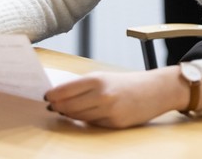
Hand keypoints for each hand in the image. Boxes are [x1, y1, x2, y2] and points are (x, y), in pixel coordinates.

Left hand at [45, 66, 188, 128]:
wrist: (156, 90)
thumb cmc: (128, 82)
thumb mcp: (105, 77)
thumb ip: (85, 86)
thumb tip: (60, 96)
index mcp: (98, 80)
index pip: (65, 90)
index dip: (52, 95)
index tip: (46, 96)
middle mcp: (102, 95)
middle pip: (69, 106)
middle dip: (58, 107)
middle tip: (51, 106)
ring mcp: (108, 111)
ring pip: (79, 117)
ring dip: (69, 114)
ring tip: (63, 110)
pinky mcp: (115, 124)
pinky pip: (93, 124)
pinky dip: (85, 120)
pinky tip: (82, 115)